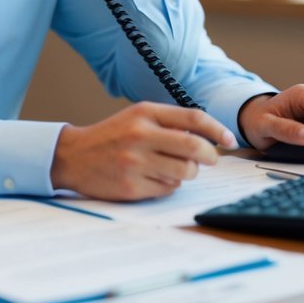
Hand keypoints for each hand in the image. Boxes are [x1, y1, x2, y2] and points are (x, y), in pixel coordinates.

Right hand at [50, 102, 238, 200]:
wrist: (73, 156)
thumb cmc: (112, 136)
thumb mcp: (137, 118)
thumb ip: (169, 123)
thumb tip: (208, 136)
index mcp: (145, 113)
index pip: (193, 118)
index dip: (217, 129)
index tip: (230, 139)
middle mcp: (140, 135)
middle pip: (194, 146)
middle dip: (210, 155)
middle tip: (212, 159)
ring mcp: (135, 162)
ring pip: (184, 171)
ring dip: (188, 172)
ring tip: (175, 168)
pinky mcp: (131, 186)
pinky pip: (167, 189)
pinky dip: (169, 185)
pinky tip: (154, 178)